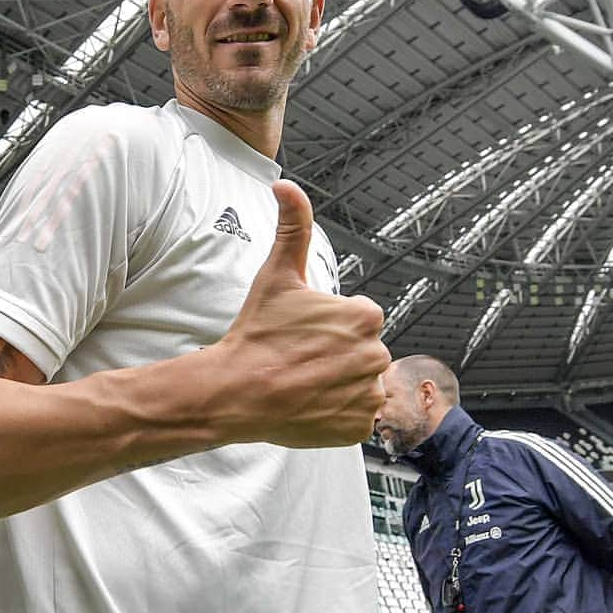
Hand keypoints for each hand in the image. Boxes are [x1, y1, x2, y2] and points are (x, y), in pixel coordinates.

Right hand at [215, 179, 388, 447]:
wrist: (236, 391)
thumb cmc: (256, 336)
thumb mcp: (276, 275)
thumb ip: (292, 226)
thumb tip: (287, 187)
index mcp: (364, 316)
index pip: (358, 317)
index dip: (329, 325)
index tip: (304, 333)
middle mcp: (376, 354)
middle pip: (362, 351)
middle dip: (337, 354)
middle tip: (299, 357)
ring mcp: (369, 394)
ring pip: (361, 383)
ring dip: (339, 383)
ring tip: (303, 381)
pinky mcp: (359, 425)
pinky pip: (357, 416)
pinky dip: (337, 413)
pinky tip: (310, 403)